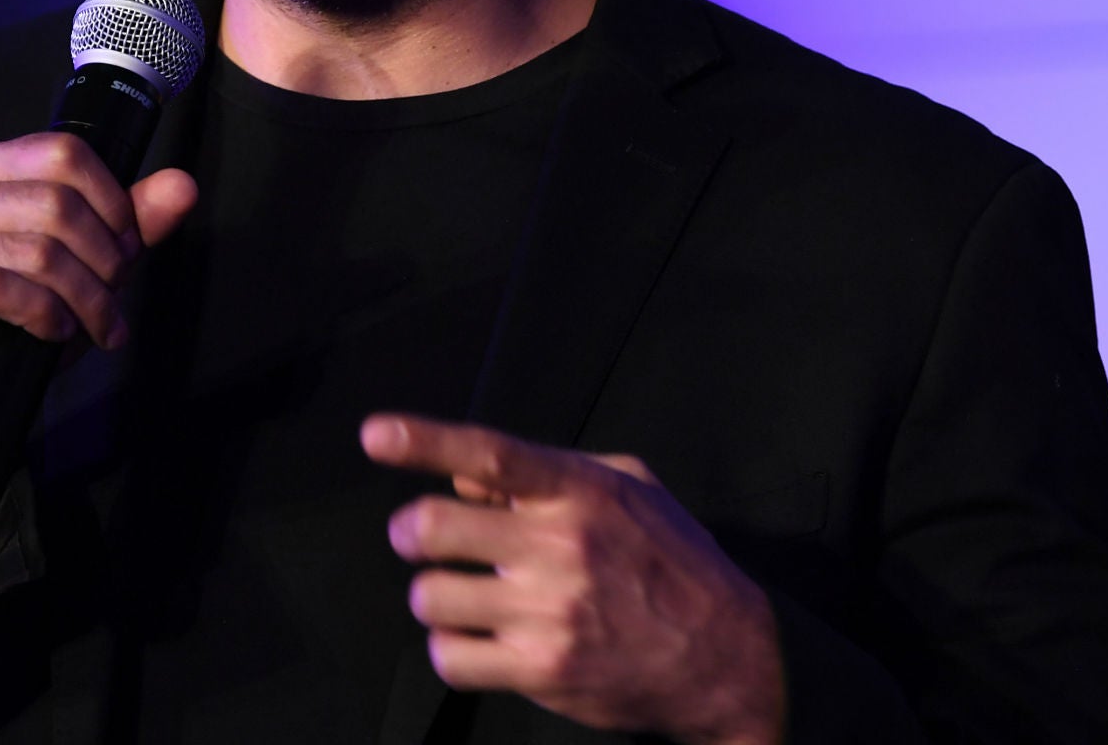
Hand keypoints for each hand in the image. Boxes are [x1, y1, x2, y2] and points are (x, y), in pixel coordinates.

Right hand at [0, 132, 197, 477]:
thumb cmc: (17, 314)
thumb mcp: (84, 259)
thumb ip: (131, 220)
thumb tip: (183, 185)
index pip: (63, 153)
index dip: (111, 201)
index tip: (128, 246)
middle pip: (56, 203)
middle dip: (104, 258)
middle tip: (114, 294)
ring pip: (37, 251)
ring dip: (85, 297)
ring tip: (96, 323)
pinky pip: (2, 288)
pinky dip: (45, 316)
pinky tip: (56, 332)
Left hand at [361, 414, 784, 744]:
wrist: (732, 661)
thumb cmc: (674, 562)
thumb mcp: (628, 489)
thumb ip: (547, 471)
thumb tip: (465, 479)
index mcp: (580, 492)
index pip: (490, 456)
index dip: (425, 441)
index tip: (374, 435)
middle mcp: (561, 548)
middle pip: (432, 528)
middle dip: (410, 533)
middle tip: (418, 539)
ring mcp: (550, 614)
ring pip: (431, 597)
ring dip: (435, 596)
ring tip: (464, 597)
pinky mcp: (544, 672)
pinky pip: (451, 658)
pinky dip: (452, 649)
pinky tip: (479, 641)